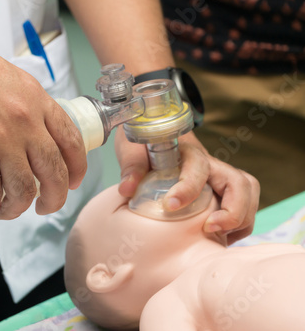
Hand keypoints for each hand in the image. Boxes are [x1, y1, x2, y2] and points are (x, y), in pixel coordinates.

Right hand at [0, 7, 86, 219]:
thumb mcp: (5, 76)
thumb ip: (21, 101)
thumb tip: (26, 126)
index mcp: (36, 100)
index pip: (71, 141)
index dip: (76, 168)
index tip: (72, 182)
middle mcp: (25, 122)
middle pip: (54, 173)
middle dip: (55, 198)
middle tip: (46, 207)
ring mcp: (0, 139)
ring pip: (23, 190)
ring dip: (17, 208)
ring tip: (6, 210)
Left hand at [115, 128, 258, 243]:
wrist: (153, 136)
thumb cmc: (144, 144)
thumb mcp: (132, 148)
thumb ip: (132, 166)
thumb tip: (127, 189)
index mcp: (188, 153)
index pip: (198, 168)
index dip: (188, 188)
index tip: (170, 205)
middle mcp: (211, 165)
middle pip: (240, 183)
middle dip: (232, 210)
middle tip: (208, 228)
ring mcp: (219, 179)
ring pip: (248, 194)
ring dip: (240, 219)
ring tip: (217, 237)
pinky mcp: (221, 192)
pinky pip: (243, 206)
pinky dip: (238, 225)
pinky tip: (219, 238)